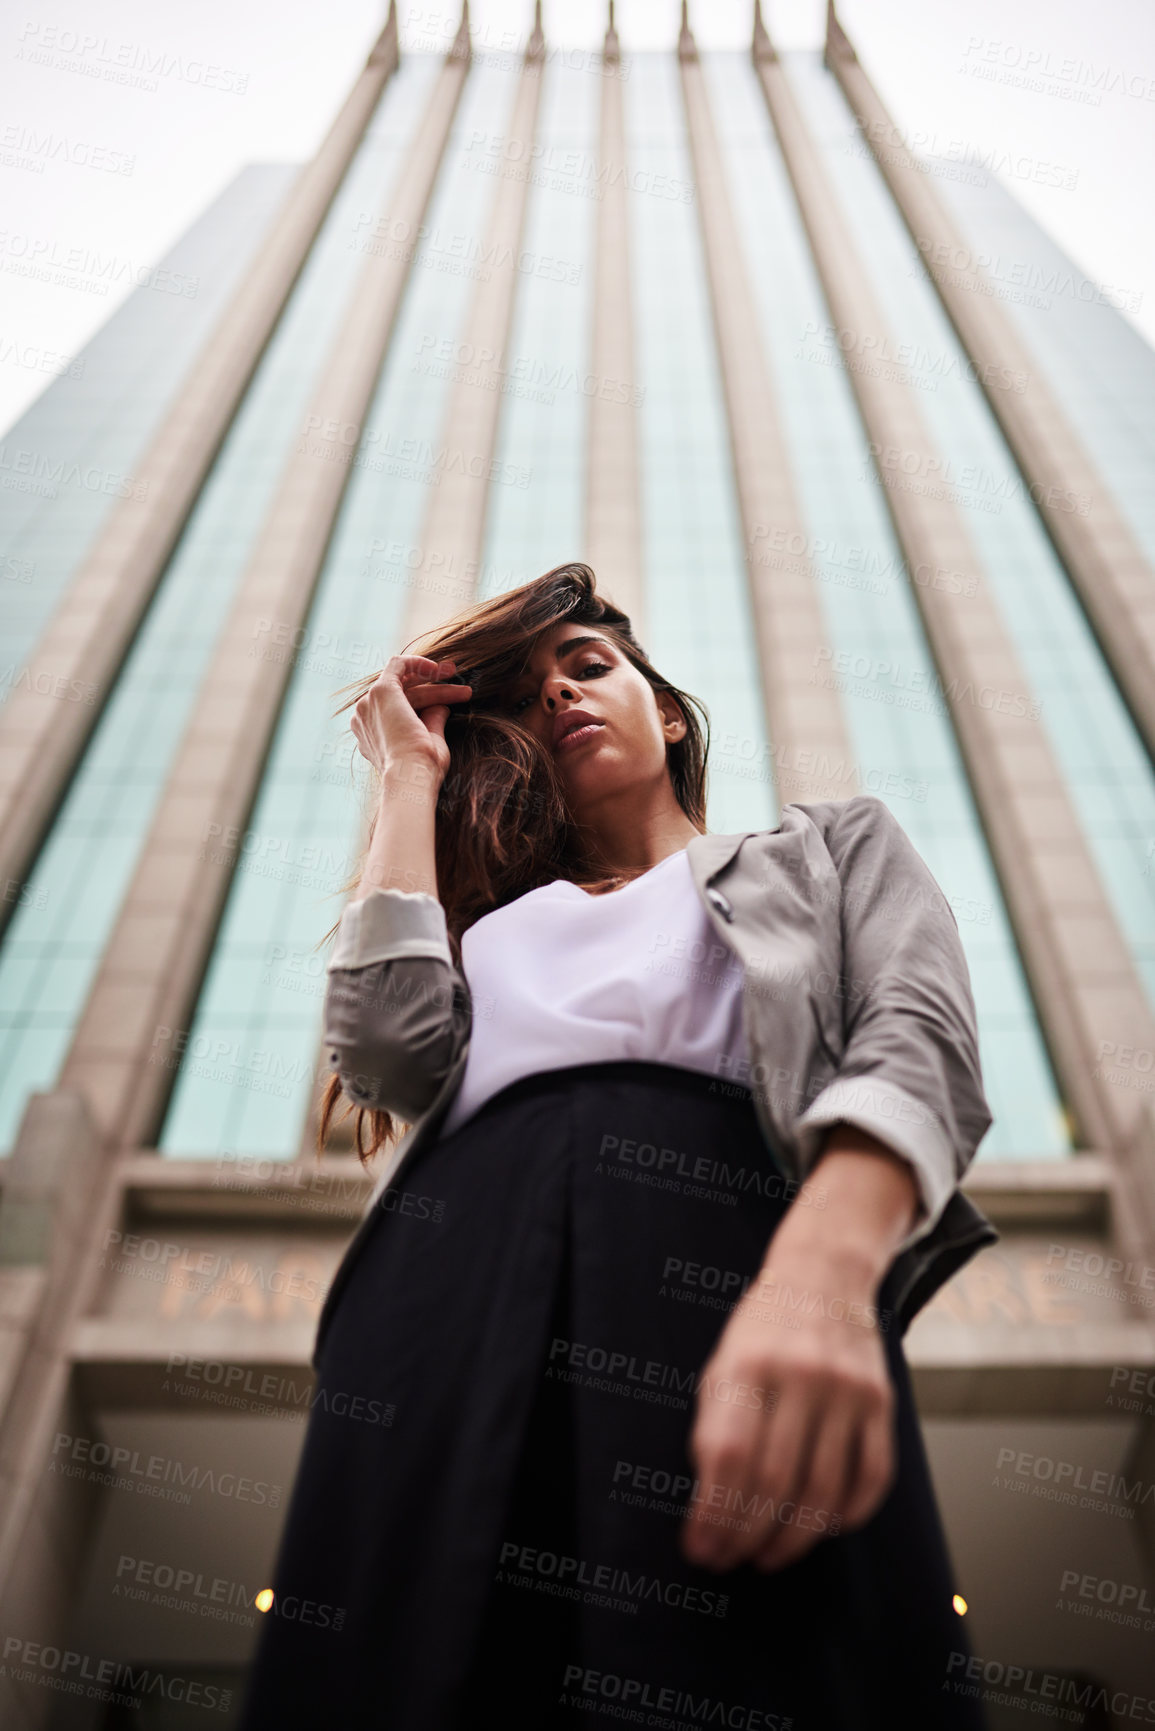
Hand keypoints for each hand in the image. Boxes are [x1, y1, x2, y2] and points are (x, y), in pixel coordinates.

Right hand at [351, 654, 471, 785]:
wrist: (411, 775)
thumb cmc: (422, 771)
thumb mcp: (429, 743)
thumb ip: (431, 722)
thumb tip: (442, 707)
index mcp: (371, 735)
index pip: (397, 709)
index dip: (423, 699)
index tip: (449, 698)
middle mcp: (364, 719)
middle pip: (402, 695)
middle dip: (431, 685)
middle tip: (457, 683)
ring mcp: (368, 704)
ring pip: (406, 684)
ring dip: (436, 683)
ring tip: (464, 690)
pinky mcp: (380, 692)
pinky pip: (398, 665)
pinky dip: (418, 663)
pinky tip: (439, 670)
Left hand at [681, 1247, 895, 1573]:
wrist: (824, 1275)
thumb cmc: (763, 1330)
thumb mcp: (722, 1366)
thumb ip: (714, 1430)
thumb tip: (710, 1511)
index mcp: (747, 1365)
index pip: (727, 1458)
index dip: (712, 1514)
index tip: (700, 1548)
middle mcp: (800, 1375)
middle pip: (774, 1482)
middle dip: (746, 1535)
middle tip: (730, 1560)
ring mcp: (847, 1389)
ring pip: (823, 1491)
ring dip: (793, 1539)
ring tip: (769, 1555)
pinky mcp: (882, 1401)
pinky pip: (872, 1477)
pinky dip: (847, 1516)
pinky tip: (821, 1529)